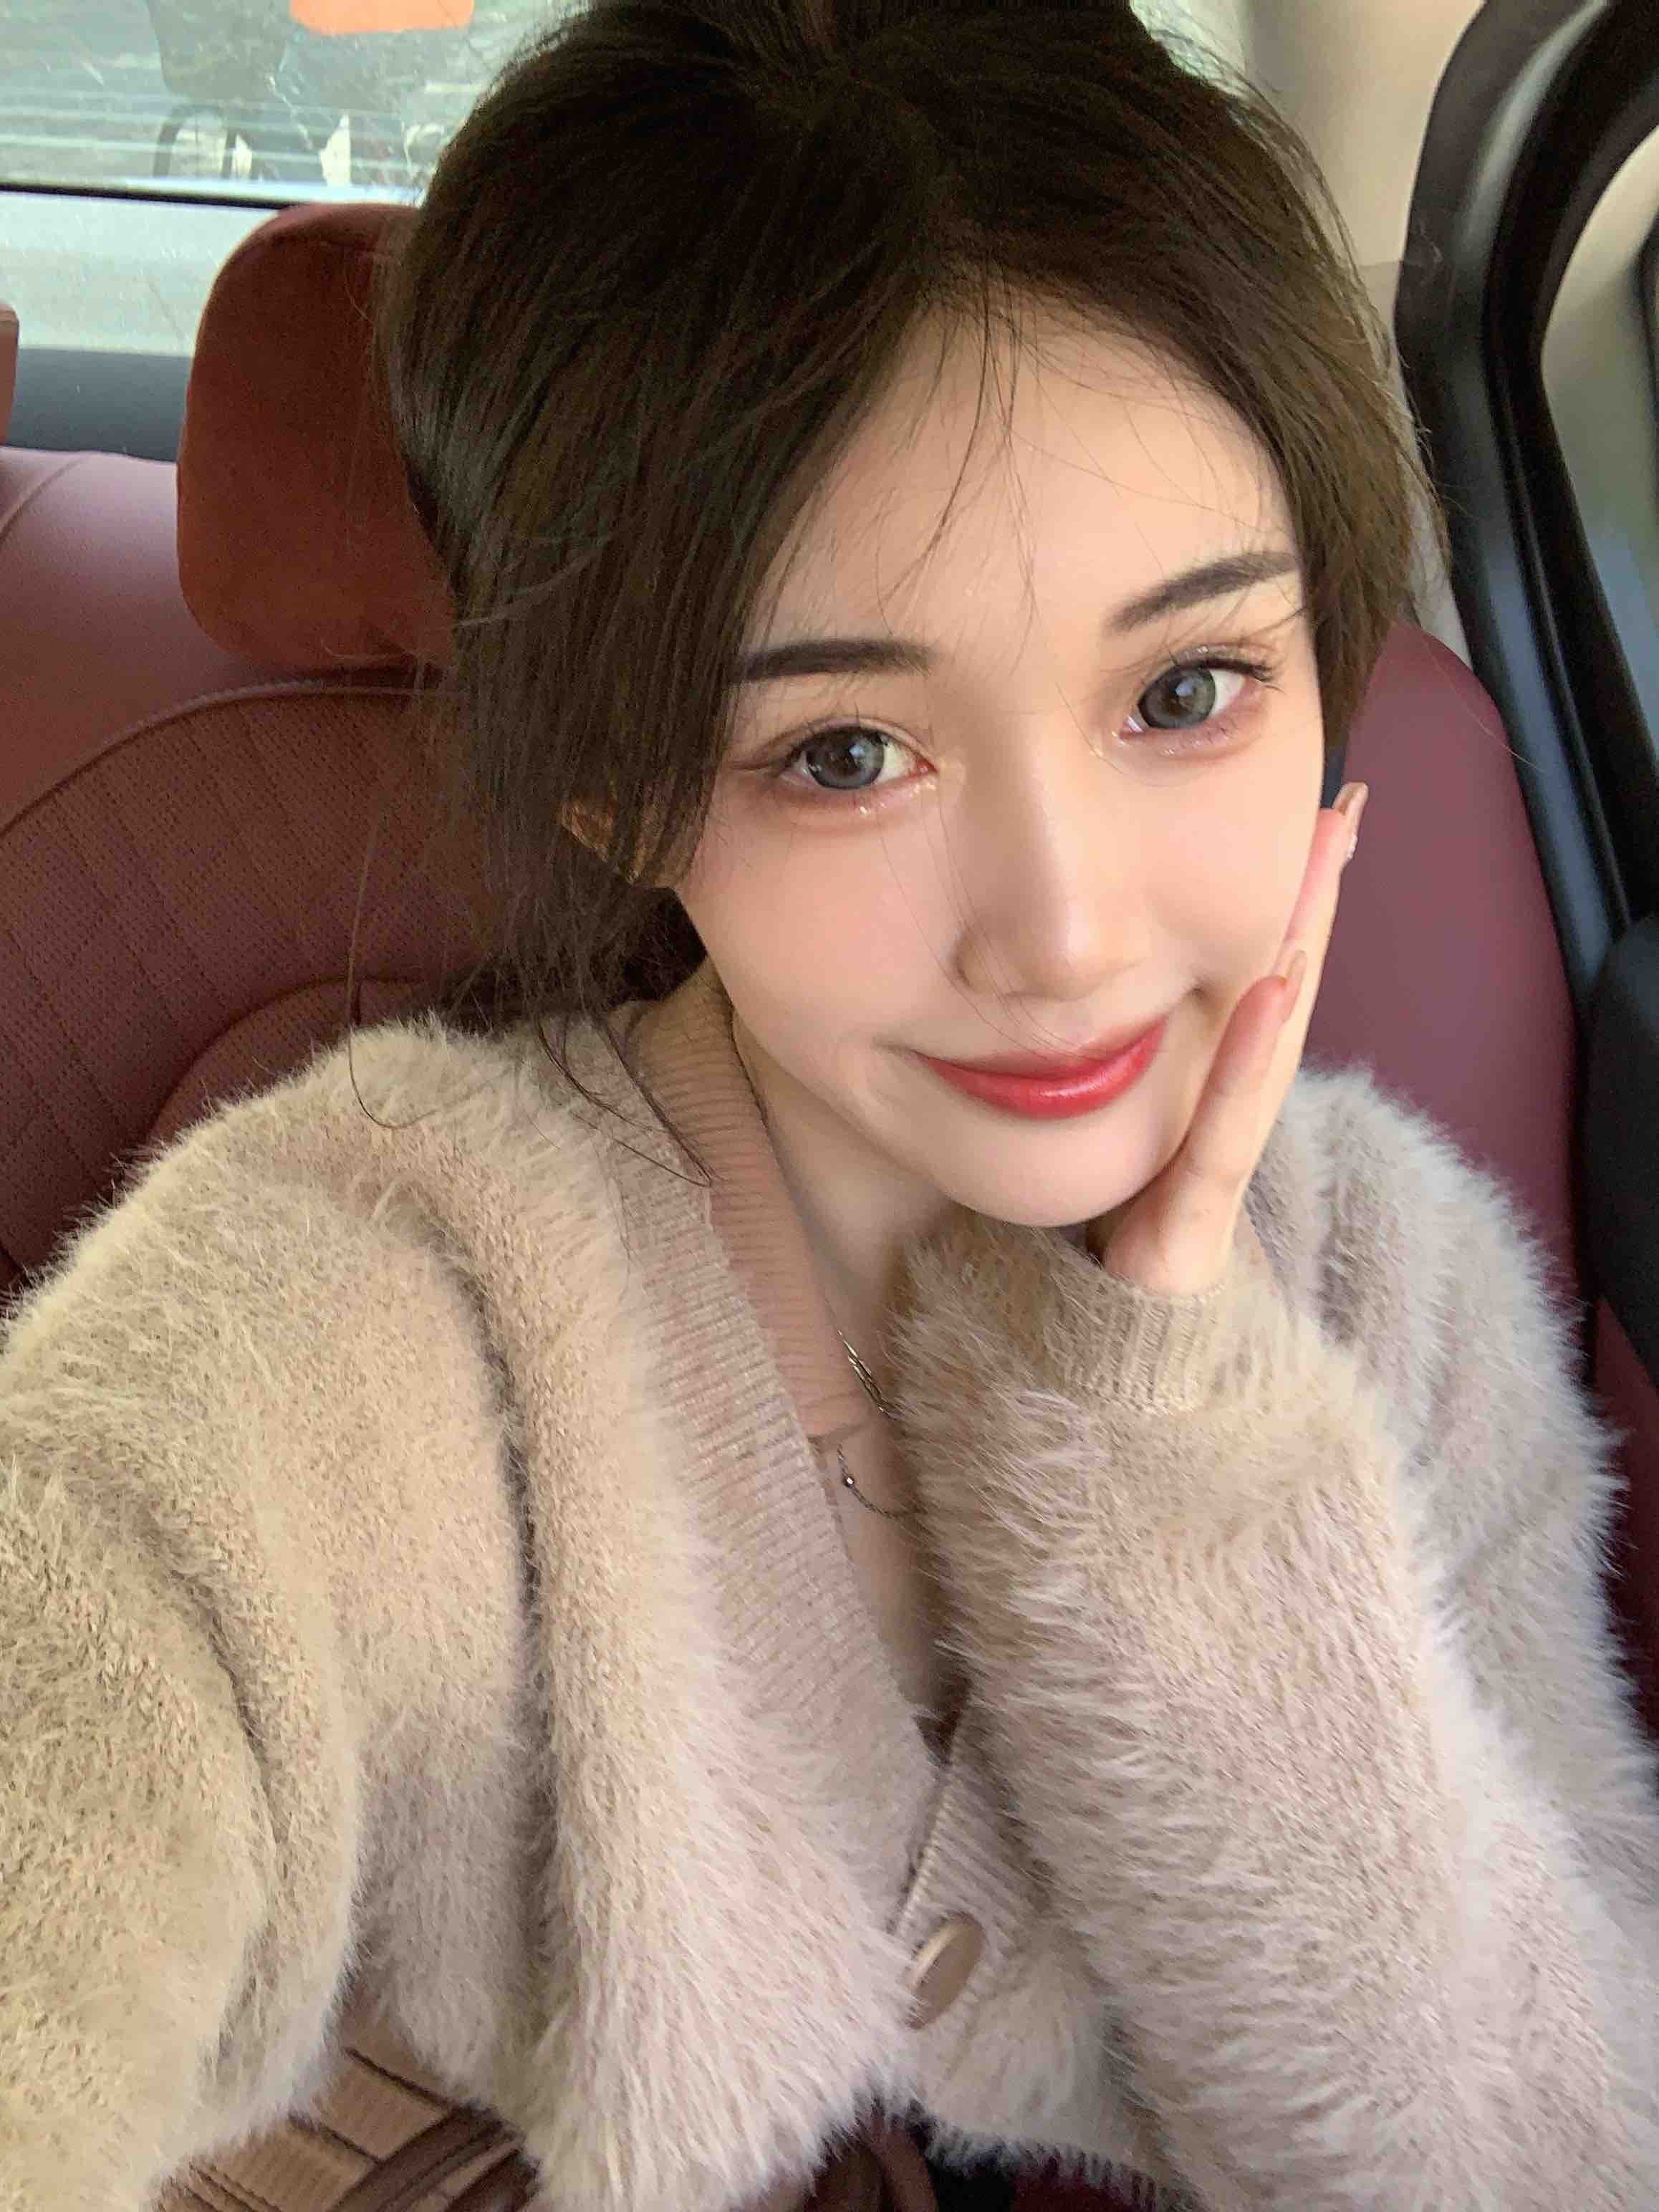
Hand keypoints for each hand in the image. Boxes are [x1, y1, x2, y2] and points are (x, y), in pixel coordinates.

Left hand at [1086, 782, 1367, 1295]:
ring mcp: (1218, 1167)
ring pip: (1267, 1045)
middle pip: (1279, 994)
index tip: (1310, 820)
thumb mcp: (1110, 1143)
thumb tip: (1080, 1006)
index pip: (1253, 984)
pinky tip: (1270, 984)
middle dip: (1311, 901)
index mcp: (1208, 1101)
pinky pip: (1225, 1129)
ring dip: (1296, 949)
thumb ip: (1112, 1082)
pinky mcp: (1195, 1218)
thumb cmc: (1103, 1261)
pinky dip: (1245, 1058)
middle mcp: (1227, 1124)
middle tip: (1343, 809)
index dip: (1285, 905)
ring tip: (1320, 864)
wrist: (1104, 1370)